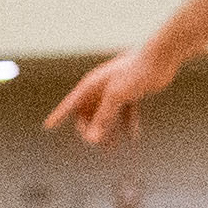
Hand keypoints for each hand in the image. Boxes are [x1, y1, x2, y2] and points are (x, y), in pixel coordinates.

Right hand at [45, 37, 181, 145]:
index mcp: (91, 85)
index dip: (59, 115)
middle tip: (95, 143)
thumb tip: (93, 140)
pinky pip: (124, 113)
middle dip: (89, 129)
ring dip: (107, 131)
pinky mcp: (130, 93)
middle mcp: (100, 88)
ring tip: (110, 149)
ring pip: (106, 115)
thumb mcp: (116, 97)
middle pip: (87, 113)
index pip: (70, 104)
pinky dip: (126, 124)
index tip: (48, 126)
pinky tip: (132, 138)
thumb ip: (103, 118)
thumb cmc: (135, 72)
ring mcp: (115, 91)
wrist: (160, 58)